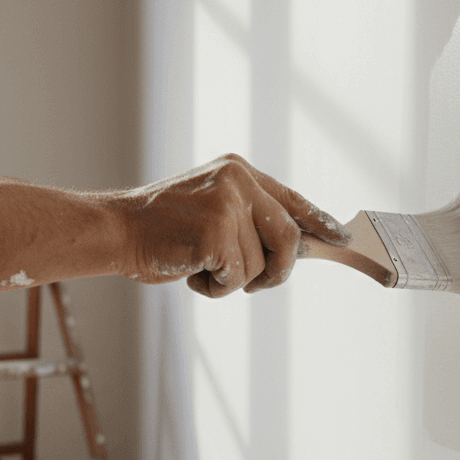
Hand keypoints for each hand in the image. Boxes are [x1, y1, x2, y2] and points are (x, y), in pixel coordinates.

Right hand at [114, 154, 351, 296]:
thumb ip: (248, 218)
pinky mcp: (215, 234)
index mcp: (238, 171)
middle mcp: (237, 181)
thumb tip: (295, 247)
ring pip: (259, 266)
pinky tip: (190, 272)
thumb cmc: (161, 229)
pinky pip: (236, 278)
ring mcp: (226, 205)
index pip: (292, 199)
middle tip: (257, 284)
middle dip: (278, 271)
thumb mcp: (210, 207)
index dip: (320, 222)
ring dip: (231, 281)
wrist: (117, 230)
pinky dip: (214, 288)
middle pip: (288, 238)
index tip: (342, 237)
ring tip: (199, 265)